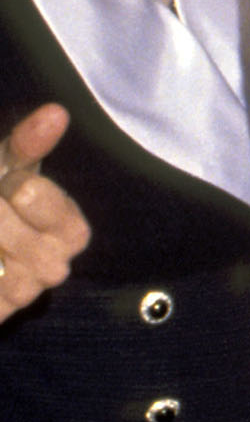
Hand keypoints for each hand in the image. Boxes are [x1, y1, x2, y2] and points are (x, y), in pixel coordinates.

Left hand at [0, 104, 87, 324]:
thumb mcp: (8, 168)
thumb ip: (30, 145)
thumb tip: (57, 112)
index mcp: (70, 229)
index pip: (33, 195)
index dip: (10, 185)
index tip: (9, 187)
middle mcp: (56, 265)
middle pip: (4, 222)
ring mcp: (26, 291)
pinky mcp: (3, 308)